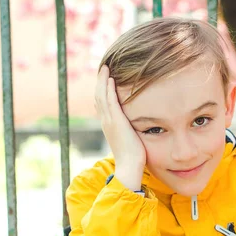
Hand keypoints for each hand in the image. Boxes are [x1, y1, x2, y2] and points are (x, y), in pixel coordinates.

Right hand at [95, 65, 145, 190]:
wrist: (129, 167)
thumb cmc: (133, 157)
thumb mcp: (130, 140)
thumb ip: (131, 131)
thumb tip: (136, 128)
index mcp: (109, 126)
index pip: (102, 104)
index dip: (102, 91)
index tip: (105, 80)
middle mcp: (106, 122)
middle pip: (99, 97)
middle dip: (101, 82)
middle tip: (103, 68)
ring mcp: (109, 121)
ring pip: (102, 96)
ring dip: (103, 81)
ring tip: (105, 68)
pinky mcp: (116, 122)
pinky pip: (110, 101)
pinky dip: (108, 89)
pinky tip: (110, 79)